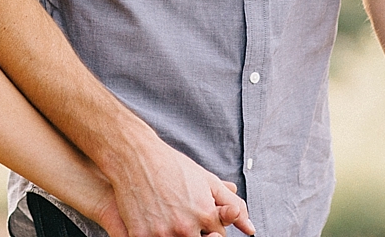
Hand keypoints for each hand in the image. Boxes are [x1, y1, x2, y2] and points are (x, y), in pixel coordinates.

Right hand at [103, 133, 252, 236]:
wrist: (134, 156)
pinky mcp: (140, 236)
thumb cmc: (172, 166)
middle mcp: (185, 227)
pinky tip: (153, 220)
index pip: (218, 236)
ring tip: (168, 216)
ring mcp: (163, 234)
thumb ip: (233, 205)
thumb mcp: (207, 181)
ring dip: (175, 234)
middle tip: (182, 214)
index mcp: (205, 215)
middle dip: (195, 232)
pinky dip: (155, 234)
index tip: (197, 213)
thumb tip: (250, 228)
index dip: (209, 225)